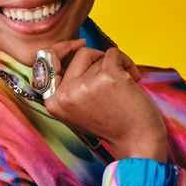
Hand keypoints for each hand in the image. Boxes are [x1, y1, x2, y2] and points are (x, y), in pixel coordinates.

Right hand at [43, 40, 166, 161]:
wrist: (137, 141)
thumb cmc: (112, 122)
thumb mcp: (78, 107)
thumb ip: (70, 84)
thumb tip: (75, 50)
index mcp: (54, 102)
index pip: (48, 62)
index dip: (62, 48)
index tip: (78, 44)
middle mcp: (65, 94)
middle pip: (79, 55)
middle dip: (98, 59)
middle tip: (112, 74)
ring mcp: (85, 85)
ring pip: (98, 57)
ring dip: (115, 66)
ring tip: (124, 86)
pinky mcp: (107, 77)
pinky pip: (114, 53)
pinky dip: (126, 61)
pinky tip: (134, 78)